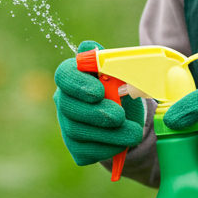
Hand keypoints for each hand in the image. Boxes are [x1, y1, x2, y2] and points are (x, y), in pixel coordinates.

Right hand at [54, 40, 145, 166]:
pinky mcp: (76, 148)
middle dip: (96, 113)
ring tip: (133, 132)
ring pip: (78, 131)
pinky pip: (87, 151)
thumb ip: (108, 61)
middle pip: (68, 106)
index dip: (78, 84)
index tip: (99, 91)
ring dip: (109, 134)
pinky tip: (123, 142)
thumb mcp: (122, 73)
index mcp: (73, 76)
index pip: (64, 75)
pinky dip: (109, 148)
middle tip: (119, 116)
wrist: (132, 118)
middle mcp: (64, 100)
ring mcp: (67, 125)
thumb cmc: (123, 90)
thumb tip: (89, 47)